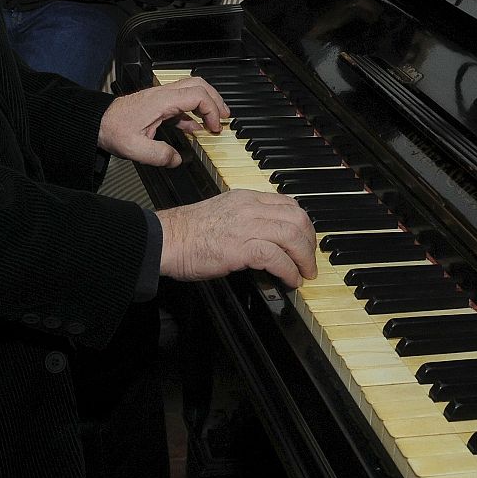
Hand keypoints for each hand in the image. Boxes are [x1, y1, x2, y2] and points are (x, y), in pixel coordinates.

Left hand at [97, 76, 227, 167]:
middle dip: (216, 100)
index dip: (211, 110)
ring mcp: (161, 97)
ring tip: (216, 120)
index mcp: (162, 101)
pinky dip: (193, 112)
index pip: (198, 96)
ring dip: (206, 103)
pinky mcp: (157, 104)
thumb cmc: (112, 129)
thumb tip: (176, 159)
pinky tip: (195, 128)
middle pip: (199, 85)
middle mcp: (164, 94)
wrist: (97, 122)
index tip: (214, 127)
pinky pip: (182, 102)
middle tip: (225, 117)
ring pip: (191, 90)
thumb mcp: (135, 148)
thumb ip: (159, 155)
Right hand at [158, 190, 317, 287]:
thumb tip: (266, 235)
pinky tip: (290, 279)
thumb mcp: (223, 212)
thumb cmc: (188, 231)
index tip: (305, 240)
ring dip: (304, 258)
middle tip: (309, 260)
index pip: (289, 204)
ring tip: (304, 273)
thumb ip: (246, 217)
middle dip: (310, 242)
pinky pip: (277, 257)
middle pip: (297, 218)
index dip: (303, 224)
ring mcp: (247, 226)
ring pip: (292, 235)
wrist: (166, 238)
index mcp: (246, 197)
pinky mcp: (241, 247)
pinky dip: (289, 270)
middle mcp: (250, 207)